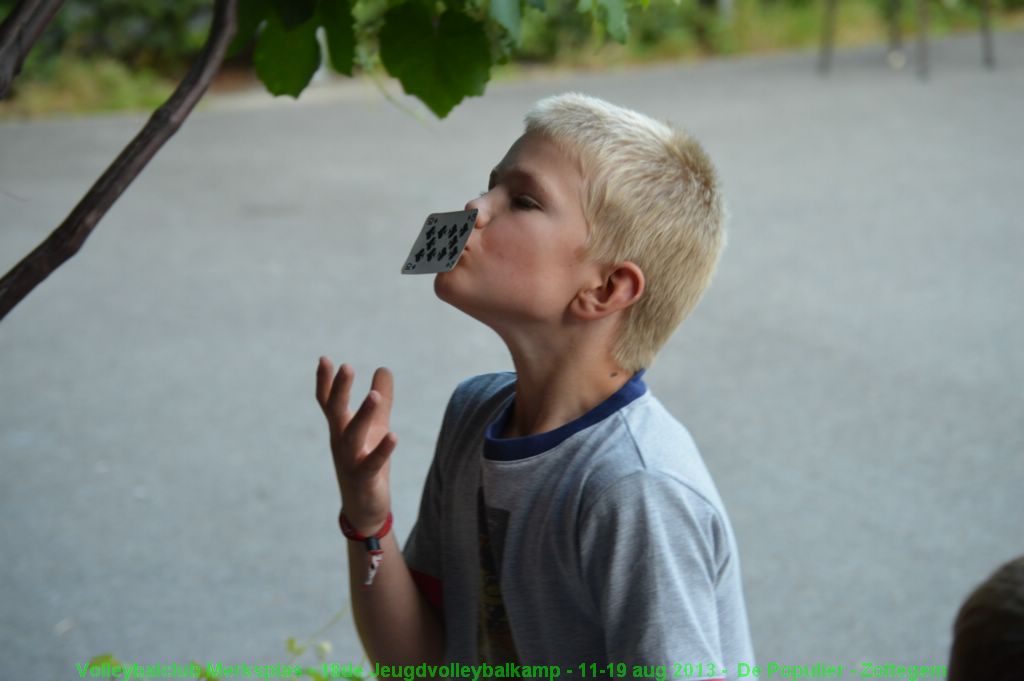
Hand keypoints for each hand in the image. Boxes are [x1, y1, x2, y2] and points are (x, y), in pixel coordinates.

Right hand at [316, 357, 396, 534]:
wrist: (364, 508)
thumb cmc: (367, 462)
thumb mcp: (376, 426)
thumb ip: (382, 400)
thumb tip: (383, 368)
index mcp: (341, 428)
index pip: (328, 402)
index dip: (325, 382)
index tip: (324, 358)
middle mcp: (341, 442)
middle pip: (335, 413)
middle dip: (339, 391)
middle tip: (346, 367)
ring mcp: (350, 460)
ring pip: (352, 435)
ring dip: (363, 415)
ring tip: (374, 395)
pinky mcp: (364, 479)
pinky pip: (371, 463)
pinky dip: (382, 450)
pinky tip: (393, 436)